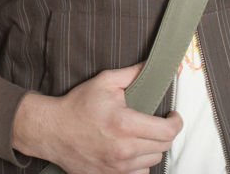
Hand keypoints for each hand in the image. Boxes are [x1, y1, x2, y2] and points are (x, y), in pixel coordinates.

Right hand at [13, 65, 181, 173]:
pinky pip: (140, 173)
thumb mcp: (105, 82)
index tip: (173, 116)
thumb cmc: (78, 105)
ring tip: (141, 135)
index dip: (176, 123)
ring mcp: (118, 167)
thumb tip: (155, 65)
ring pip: (153, 161)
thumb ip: (133, 74)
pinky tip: (131, 150)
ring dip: (152, 147)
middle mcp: (124, 149)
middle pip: (163, 147)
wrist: (53, 130)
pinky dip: (140, 163)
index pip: (168, 131)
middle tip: (156, 122)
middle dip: (164, 132)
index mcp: (124, 124)